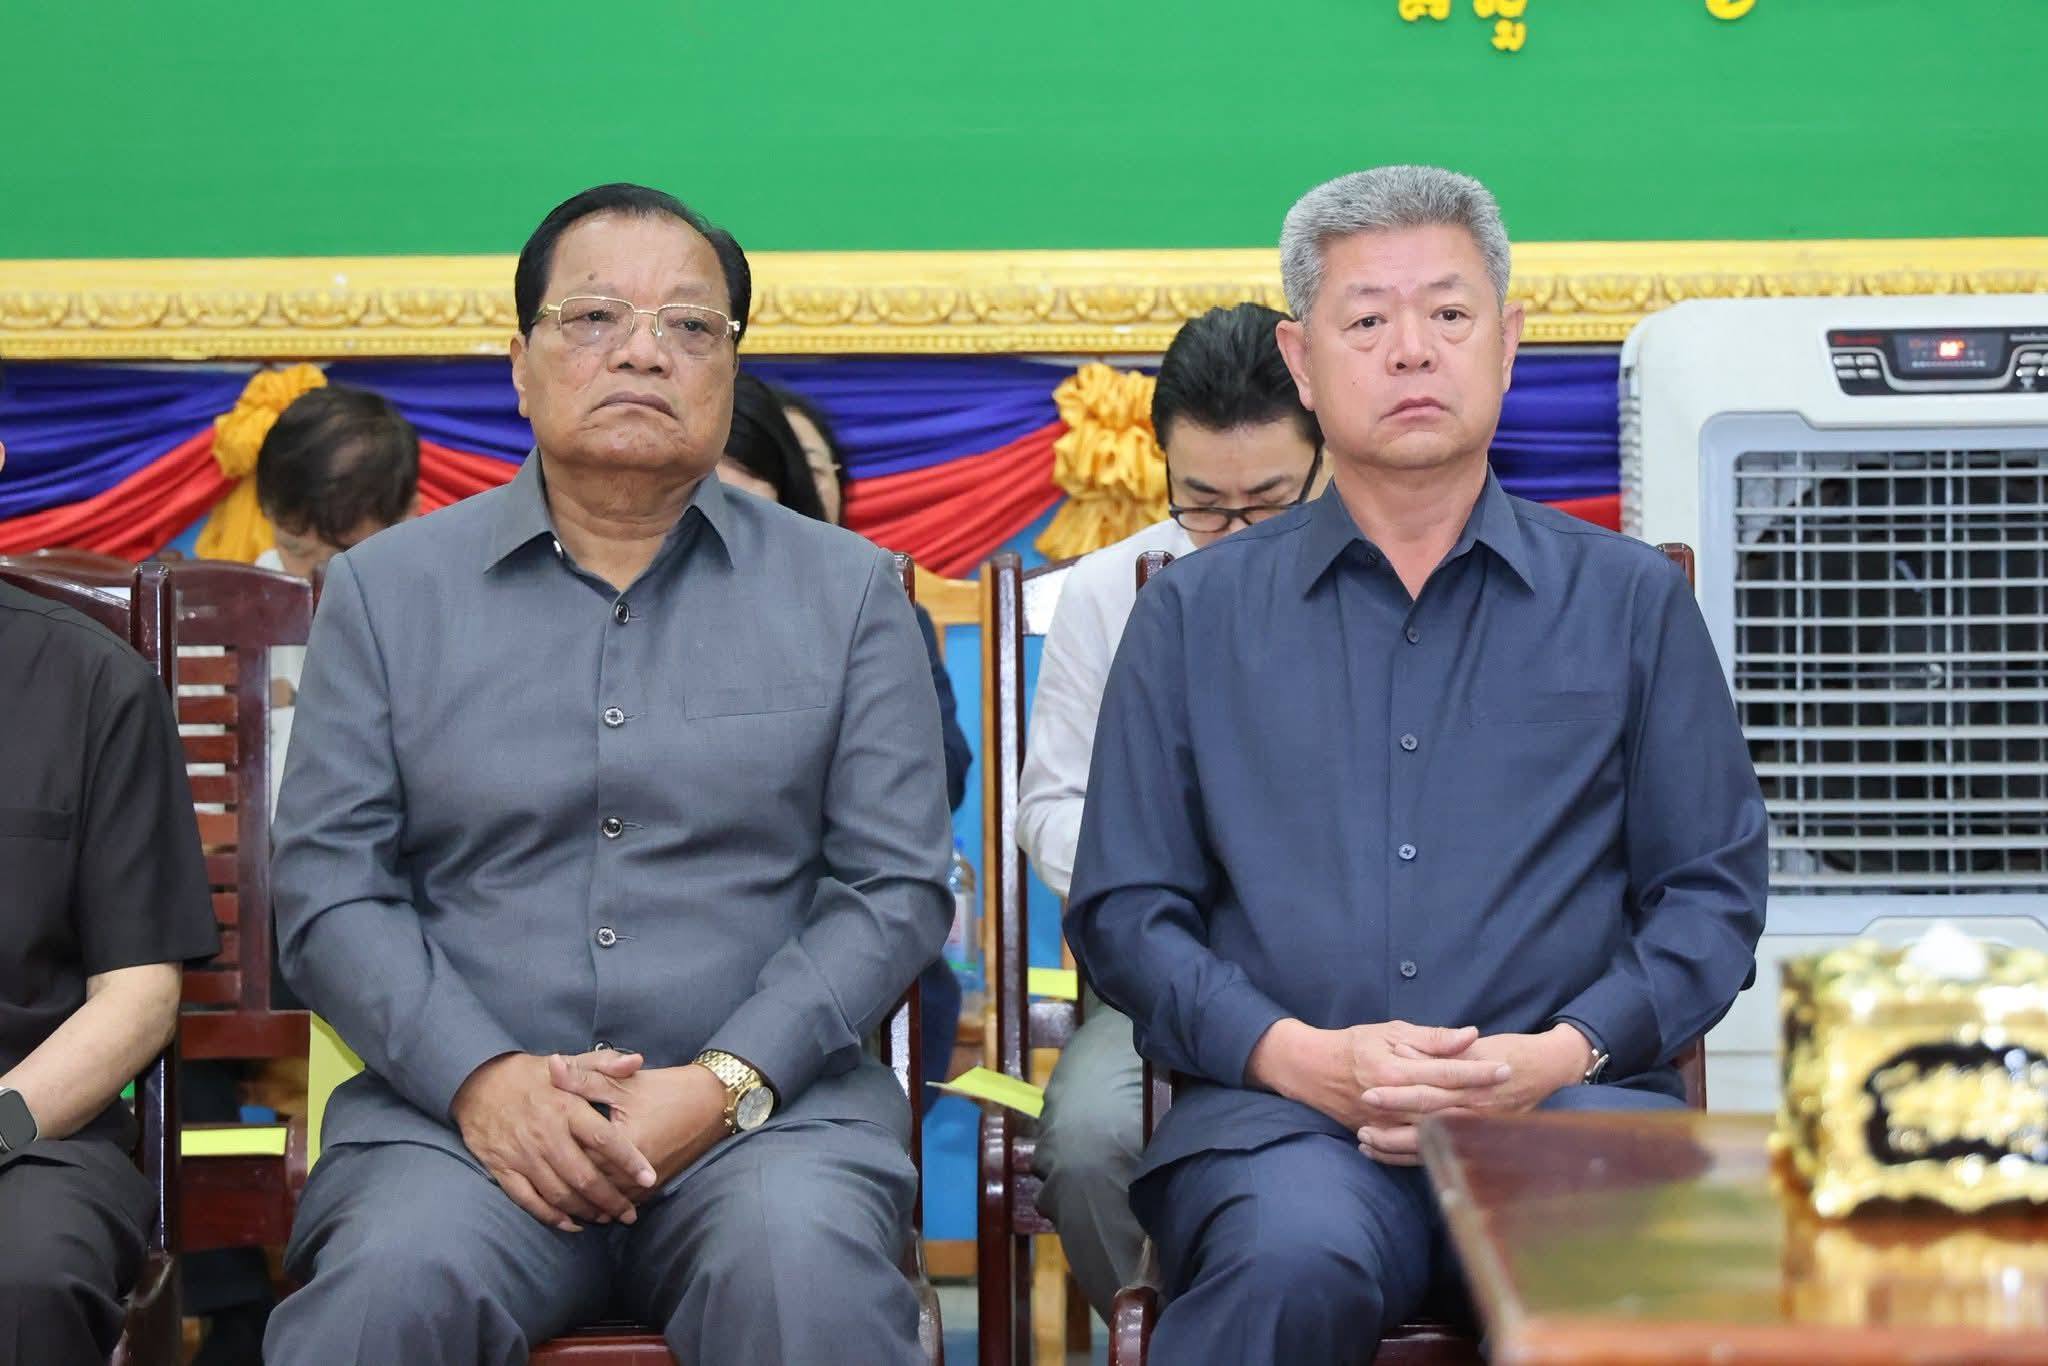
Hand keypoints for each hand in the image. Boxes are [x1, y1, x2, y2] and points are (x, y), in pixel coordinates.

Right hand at [450, 1052, 657, 1231]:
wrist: (477, 1082)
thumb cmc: (532, 1075)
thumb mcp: (570, 1061)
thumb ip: (605, 1064)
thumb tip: (637, 1061)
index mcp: (566, 1106)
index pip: (604, 1139)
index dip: (629, 1161)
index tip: (650, 1178)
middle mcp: (546, 1133)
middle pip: (584, 1176)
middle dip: (611, 1199)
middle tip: (629, 1214)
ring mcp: (523, 1154)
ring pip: (559, 1194)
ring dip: (586, 1211)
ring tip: (606, 1219)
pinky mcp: (503, 1169)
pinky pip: (529, 1201)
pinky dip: (551, 1217)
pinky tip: (571, 1224)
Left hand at [548, 1055, 730, 1194]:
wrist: (712, 1103)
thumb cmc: (666, 1090)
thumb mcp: (623, 1082)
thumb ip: (584, 1078)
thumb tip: (552, 1065)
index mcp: (623, 1143)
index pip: (578, 1157)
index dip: (555, 1157)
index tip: (534, 1152)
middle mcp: (635, 1170)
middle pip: (591, 1185)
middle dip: (566, 1187)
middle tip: (539, 1182)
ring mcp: (648, 1181)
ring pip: (609, 1199)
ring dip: (586, 1202)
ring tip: (561, 1201)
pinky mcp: (657, 1185)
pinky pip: (626, 1200)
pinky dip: (609, 1203)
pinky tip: (595, 1206)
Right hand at [1246, 1018, 1509, 1159]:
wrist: (1312, 1070)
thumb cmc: (1354, 1045)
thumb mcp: (1389, 1031)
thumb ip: (1430, 1038)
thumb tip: (1468, 1035)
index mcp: (1394, 1069)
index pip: (1444, 1072)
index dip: (1476, 1071)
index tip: (1505, 1068)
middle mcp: (1391, 1099)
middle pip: (1444, 1103)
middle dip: (1480, 1097)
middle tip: (1511, 1092)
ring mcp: (1385, 1122)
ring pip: (1433, 1129)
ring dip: (1466, 1125)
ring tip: (1498, 1120)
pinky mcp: (1380, 1135)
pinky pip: (1415, 1147)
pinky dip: (1441, 1145)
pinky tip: (1465, 1142)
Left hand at [1356, 1023, 1591, 1164]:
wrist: (1548, 1069)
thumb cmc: (1510, 1051)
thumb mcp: (1479, 1044)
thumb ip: (1440, 1048)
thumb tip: (1404, 1052)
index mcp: (1470, 1082)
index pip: (1427, 1089)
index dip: (1397, 1093)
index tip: (1368, 1092)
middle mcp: (1472, 1109)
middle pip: (1424, 1120)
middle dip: (1390, 1124)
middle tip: (1360, 1123)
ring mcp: (1476, 1129)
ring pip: (1429, 1144)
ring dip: (1395, 1146)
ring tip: (1365, 1141)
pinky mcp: (1476, 1140)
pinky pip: (1439, 1155)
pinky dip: (1409, 1156)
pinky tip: (1384, 1154)